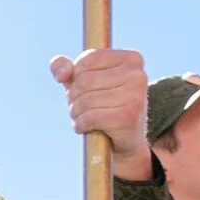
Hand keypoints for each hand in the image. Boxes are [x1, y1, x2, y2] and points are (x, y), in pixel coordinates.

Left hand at [49, 48, 151, 177]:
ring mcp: (135, 95)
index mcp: (131, 59)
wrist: (126, 140)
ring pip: (85, 100)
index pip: (88, 58)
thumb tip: (61, 73)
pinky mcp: (128, 116)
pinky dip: (80, 124)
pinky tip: (84, 127)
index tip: (85, 88)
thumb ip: (65, 67)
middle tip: (82, 106)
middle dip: (74, 96)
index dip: (75, 76)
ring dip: (76, 112)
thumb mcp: (83, 80)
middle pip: (84, 80)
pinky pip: (90, 117)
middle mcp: (137, 75)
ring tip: (84, 117)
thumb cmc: (103, 104)